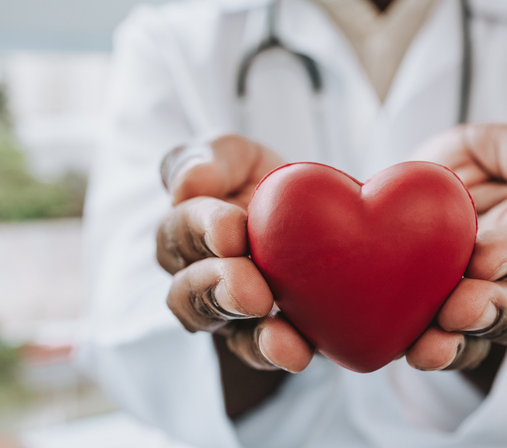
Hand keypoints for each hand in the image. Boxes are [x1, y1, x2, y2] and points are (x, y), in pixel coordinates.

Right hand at [157, 135, 313, 372]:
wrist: (323, 223)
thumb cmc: (269, 184)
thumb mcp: (243, 157)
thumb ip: (214, 158)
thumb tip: (189, 182)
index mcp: (186, 227)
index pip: (179, 229)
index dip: (200, 228)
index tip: (232, 230)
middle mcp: (195, 275)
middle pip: (186, 290)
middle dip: (215, 286)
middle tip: (250, 287)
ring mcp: (226, 311)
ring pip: (214, 326)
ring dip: (239, 323)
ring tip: (264, 314)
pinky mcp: (261, 336)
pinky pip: (256, 352)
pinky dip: (272, 352)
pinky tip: (296, 350)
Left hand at [406, 124, 506, 370]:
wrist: (411, 191)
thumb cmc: (467, 165)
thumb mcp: (497, 144)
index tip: (485, 258)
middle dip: (495, 312)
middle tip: (460, 310)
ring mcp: (480, 307)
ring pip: (487, 339)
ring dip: (461, 345)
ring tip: (431, 347)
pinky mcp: (441, 325)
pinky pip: (446, 350)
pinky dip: (432, 354)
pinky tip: (411, 352)